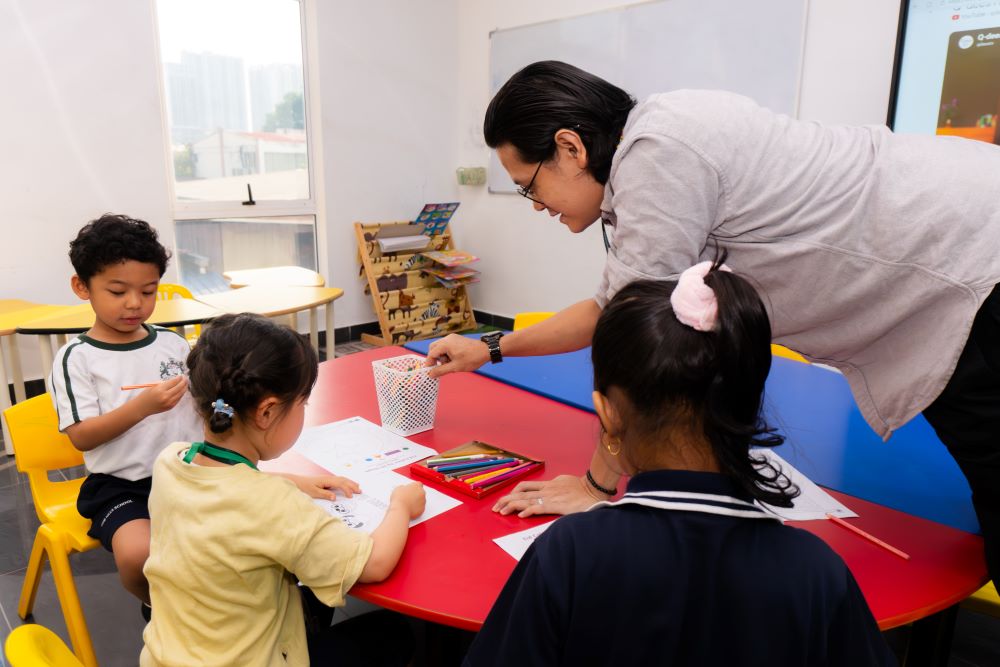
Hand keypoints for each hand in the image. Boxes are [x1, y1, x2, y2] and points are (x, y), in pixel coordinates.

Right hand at [137, 376, 187, 415]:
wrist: (141, 407)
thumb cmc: (146, 395)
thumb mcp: (154, 386)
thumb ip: (165, 384)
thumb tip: (176, 380)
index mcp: (160, 389)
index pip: (174, 382)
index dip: (179, 378)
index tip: (181, 375)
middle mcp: (166, 396)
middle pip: (179, 387)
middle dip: (184, 381)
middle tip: (186, 378)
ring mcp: (169, 402)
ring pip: (181, 393)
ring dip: (184, 388)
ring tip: (185, 383)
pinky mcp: (170, 407)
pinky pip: (178, 399)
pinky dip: (181, 394)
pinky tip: (181, 390)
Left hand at [288, 474, 360, 500]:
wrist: (297, 482)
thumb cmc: (304, 487)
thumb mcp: (314, 493)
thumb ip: (325, 495)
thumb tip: (335, 497)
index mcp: (327, 480)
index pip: (340, 484)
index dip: (347, 489)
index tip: (351, 496)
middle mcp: (329, 478)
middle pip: (344, 480)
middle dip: (352, 485)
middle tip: (360, 491)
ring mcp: (328, 479)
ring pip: (342, 479)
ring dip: (350, 483)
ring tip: (358, 487)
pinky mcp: (327, 481)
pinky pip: (339, 480)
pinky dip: (346, 482)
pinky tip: (348, 484)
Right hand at [390, 482, 425, 518]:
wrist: (401, 510)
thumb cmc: (399, 498)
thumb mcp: (398, 488)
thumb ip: (403, 487)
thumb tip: (404, 489)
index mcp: (417, 485)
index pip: (418, 484)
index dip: (414, 487)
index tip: (410, 490)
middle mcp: (422, 492)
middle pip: (420, 492)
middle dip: (416, 494)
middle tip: (408, 497)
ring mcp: (423, 501)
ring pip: (421, 500)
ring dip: (416, 501)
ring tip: (408, 504)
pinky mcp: (423, 509)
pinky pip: (420, 508)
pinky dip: (416, 508)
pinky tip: (410, 509)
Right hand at [426, 334, 489, 377]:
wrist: (486, 351)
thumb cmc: (472, 358)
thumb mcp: (455, 367)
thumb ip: (441, 370)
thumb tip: (430, 374)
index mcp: (446, 344)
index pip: (431, 353)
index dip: (429, 363)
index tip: (430, 371)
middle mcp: (447, 338)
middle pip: (433, 348)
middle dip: (435, 358)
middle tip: (440, 367)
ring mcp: (452, 338)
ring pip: (440, 347)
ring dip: (441, 356)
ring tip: (450, 364)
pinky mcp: (456, 339)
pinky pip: (446, 345)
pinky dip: (446, 353)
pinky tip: (454, 359)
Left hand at [492, 475, 606, 517]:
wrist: (595, 490)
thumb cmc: (583, 488)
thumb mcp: (565, 482)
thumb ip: (556, 485)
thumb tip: (552, 489)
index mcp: (548, 484)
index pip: (525, 486)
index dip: (513, 492)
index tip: (504, 499)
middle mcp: (546, 489)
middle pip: (521, 492)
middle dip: (506, 500)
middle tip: (495, 508)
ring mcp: (550, 496)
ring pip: (526, 499)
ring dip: (511, 505)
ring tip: (501, 512)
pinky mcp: (556, 505)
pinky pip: (538, 507)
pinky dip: (527, 510)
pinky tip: (520, 515)